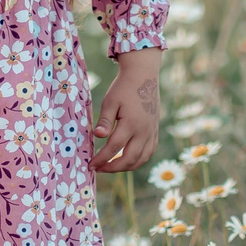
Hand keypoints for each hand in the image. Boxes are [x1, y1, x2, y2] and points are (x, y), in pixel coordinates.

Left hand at [90, 50, 161, 172]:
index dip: (101, 159)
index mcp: (131, 123)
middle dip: (112, 168)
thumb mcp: (110, 101)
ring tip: (110, 167)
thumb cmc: (123, 88)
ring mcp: (151, 132)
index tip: (91, 165)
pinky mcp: (155, 131)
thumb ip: (104, 120)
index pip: (114, 147)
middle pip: (129, 159)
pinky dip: (138, 160)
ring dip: (125, 167)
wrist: (143, 76)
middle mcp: (144, 131)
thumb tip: (98, 136)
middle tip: (98, 169)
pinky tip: (126, 160)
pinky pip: (149, 153)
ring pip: (141, 159)